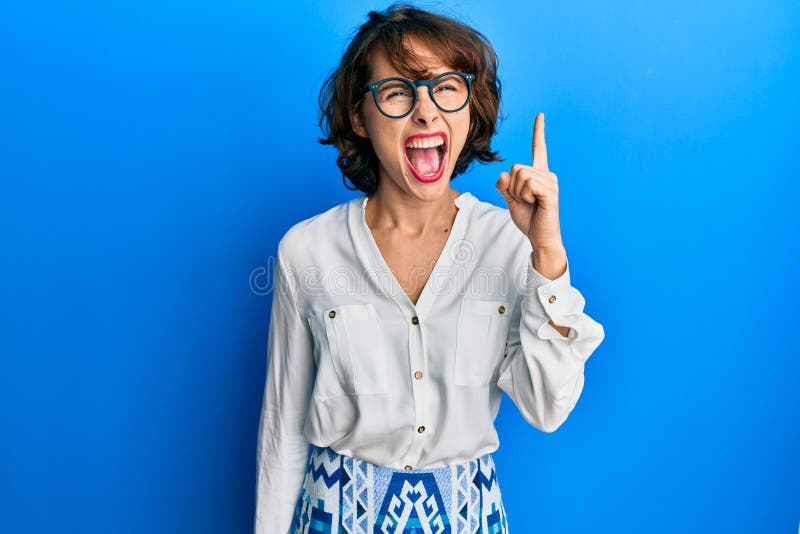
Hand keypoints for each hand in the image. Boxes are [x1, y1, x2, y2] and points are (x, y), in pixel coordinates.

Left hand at [495, 112, 562, 250]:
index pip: (538, 149)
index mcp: (538, 175)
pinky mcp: (551, 191)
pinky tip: (536, 203)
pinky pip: (528, 184)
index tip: (540, 115)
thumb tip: (502, 174)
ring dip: (518, 193)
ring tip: (531, 203)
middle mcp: (547, 174)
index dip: (538, 132)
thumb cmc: (528, 219)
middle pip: (516, 168)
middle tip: (524, 201)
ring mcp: (550, 182)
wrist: (539, 237)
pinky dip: (525, 196)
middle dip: (512, 187)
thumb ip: (504, 186)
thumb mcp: (510, 200)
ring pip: (520, 175)